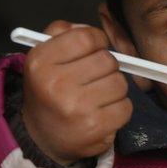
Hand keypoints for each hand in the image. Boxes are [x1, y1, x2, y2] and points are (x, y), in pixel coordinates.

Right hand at [22, 21, 132, 164]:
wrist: (41, 137)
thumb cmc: (49, 89)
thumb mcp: (45, 55)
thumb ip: (65, 32)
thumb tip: (95, 30)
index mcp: (41, 62)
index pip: (86, 37)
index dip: (97, 41)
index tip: (93, 50)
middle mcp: (56, 84)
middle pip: (108, 60)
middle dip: (106, 67)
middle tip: (93, 77)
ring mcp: (77, 108)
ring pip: (120, 83)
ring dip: (114, 88)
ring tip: (96, 96)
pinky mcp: (95, 127)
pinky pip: (126, 106)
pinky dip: (119, 109)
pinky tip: (102, 112)